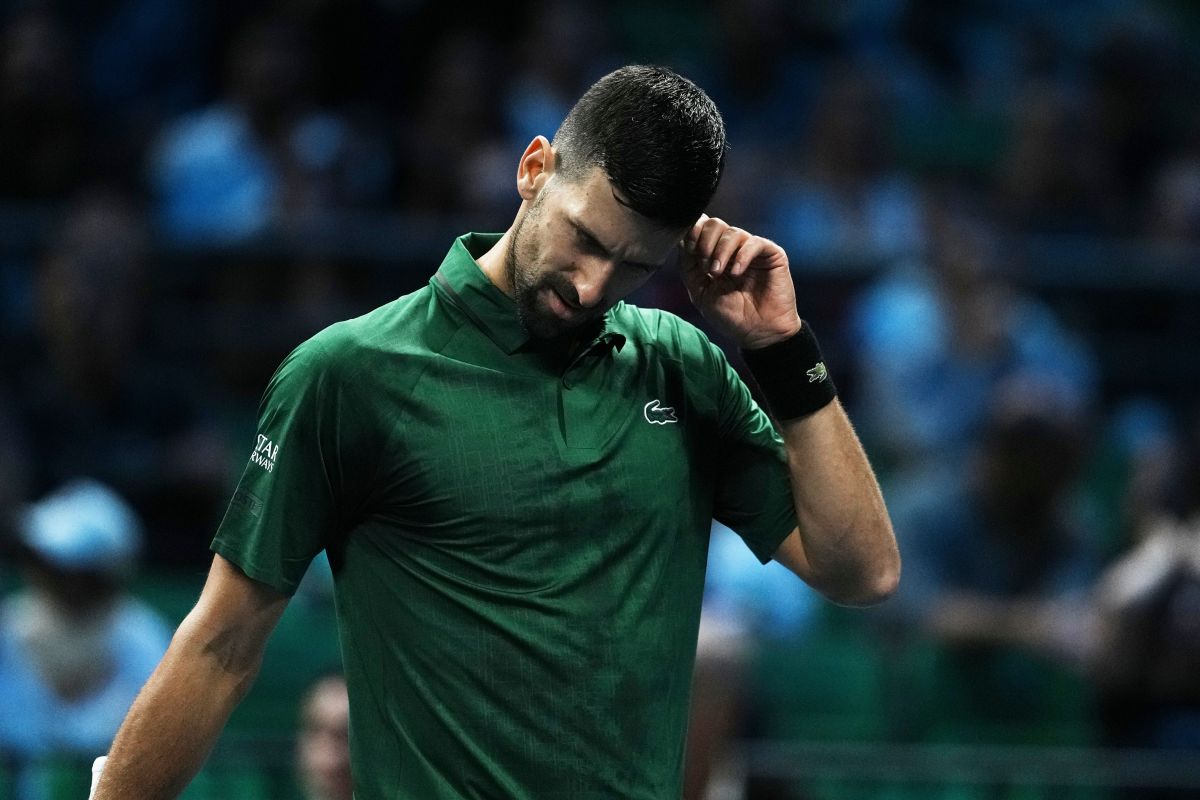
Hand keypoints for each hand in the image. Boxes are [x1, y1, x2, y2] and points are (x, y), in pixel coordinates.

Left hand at [679, 215, 801, 348]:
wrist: (758, 334)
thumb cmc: (731, 316)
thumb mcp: (700, 292)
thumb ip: (689, 267)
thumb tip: (682, 241)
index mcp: (713, 255)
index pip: (701, 228)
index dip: (693, 232)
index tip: (689, 249)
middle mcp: (732, 250)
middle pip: (715, 224)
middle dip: (705, 241)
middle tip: (706, 266)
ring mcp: (751, 251)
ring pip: (732, 232)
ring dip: (720, 251)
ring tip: (718, 273)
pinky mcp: (771, 254)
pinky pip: (754, 243)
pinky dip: (742, 256)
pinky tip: (736, 273)